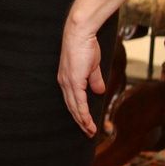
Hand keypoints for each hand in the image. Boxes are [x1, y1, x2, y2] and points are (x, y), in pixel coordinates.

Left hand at [58, 19, 106, 136]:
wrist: (80, 33)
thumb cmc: (86, 46)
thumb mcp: (92, 66)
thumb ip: (94, 79)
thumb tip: (100, 91)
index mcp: (67, 80)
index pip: (72, 101)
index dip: (79, 113)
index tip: (86, 123)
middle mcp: (64, 83)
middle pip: (71, 108)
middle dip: (80, 122)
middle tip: (88, 133)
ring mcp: (67, 83)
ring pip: (74, 108)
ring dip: (82, 121)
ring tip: (90, 132)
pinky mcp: (73, 81)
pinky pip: (78, 102)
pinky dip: (83, 114)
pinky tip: (87, 123)